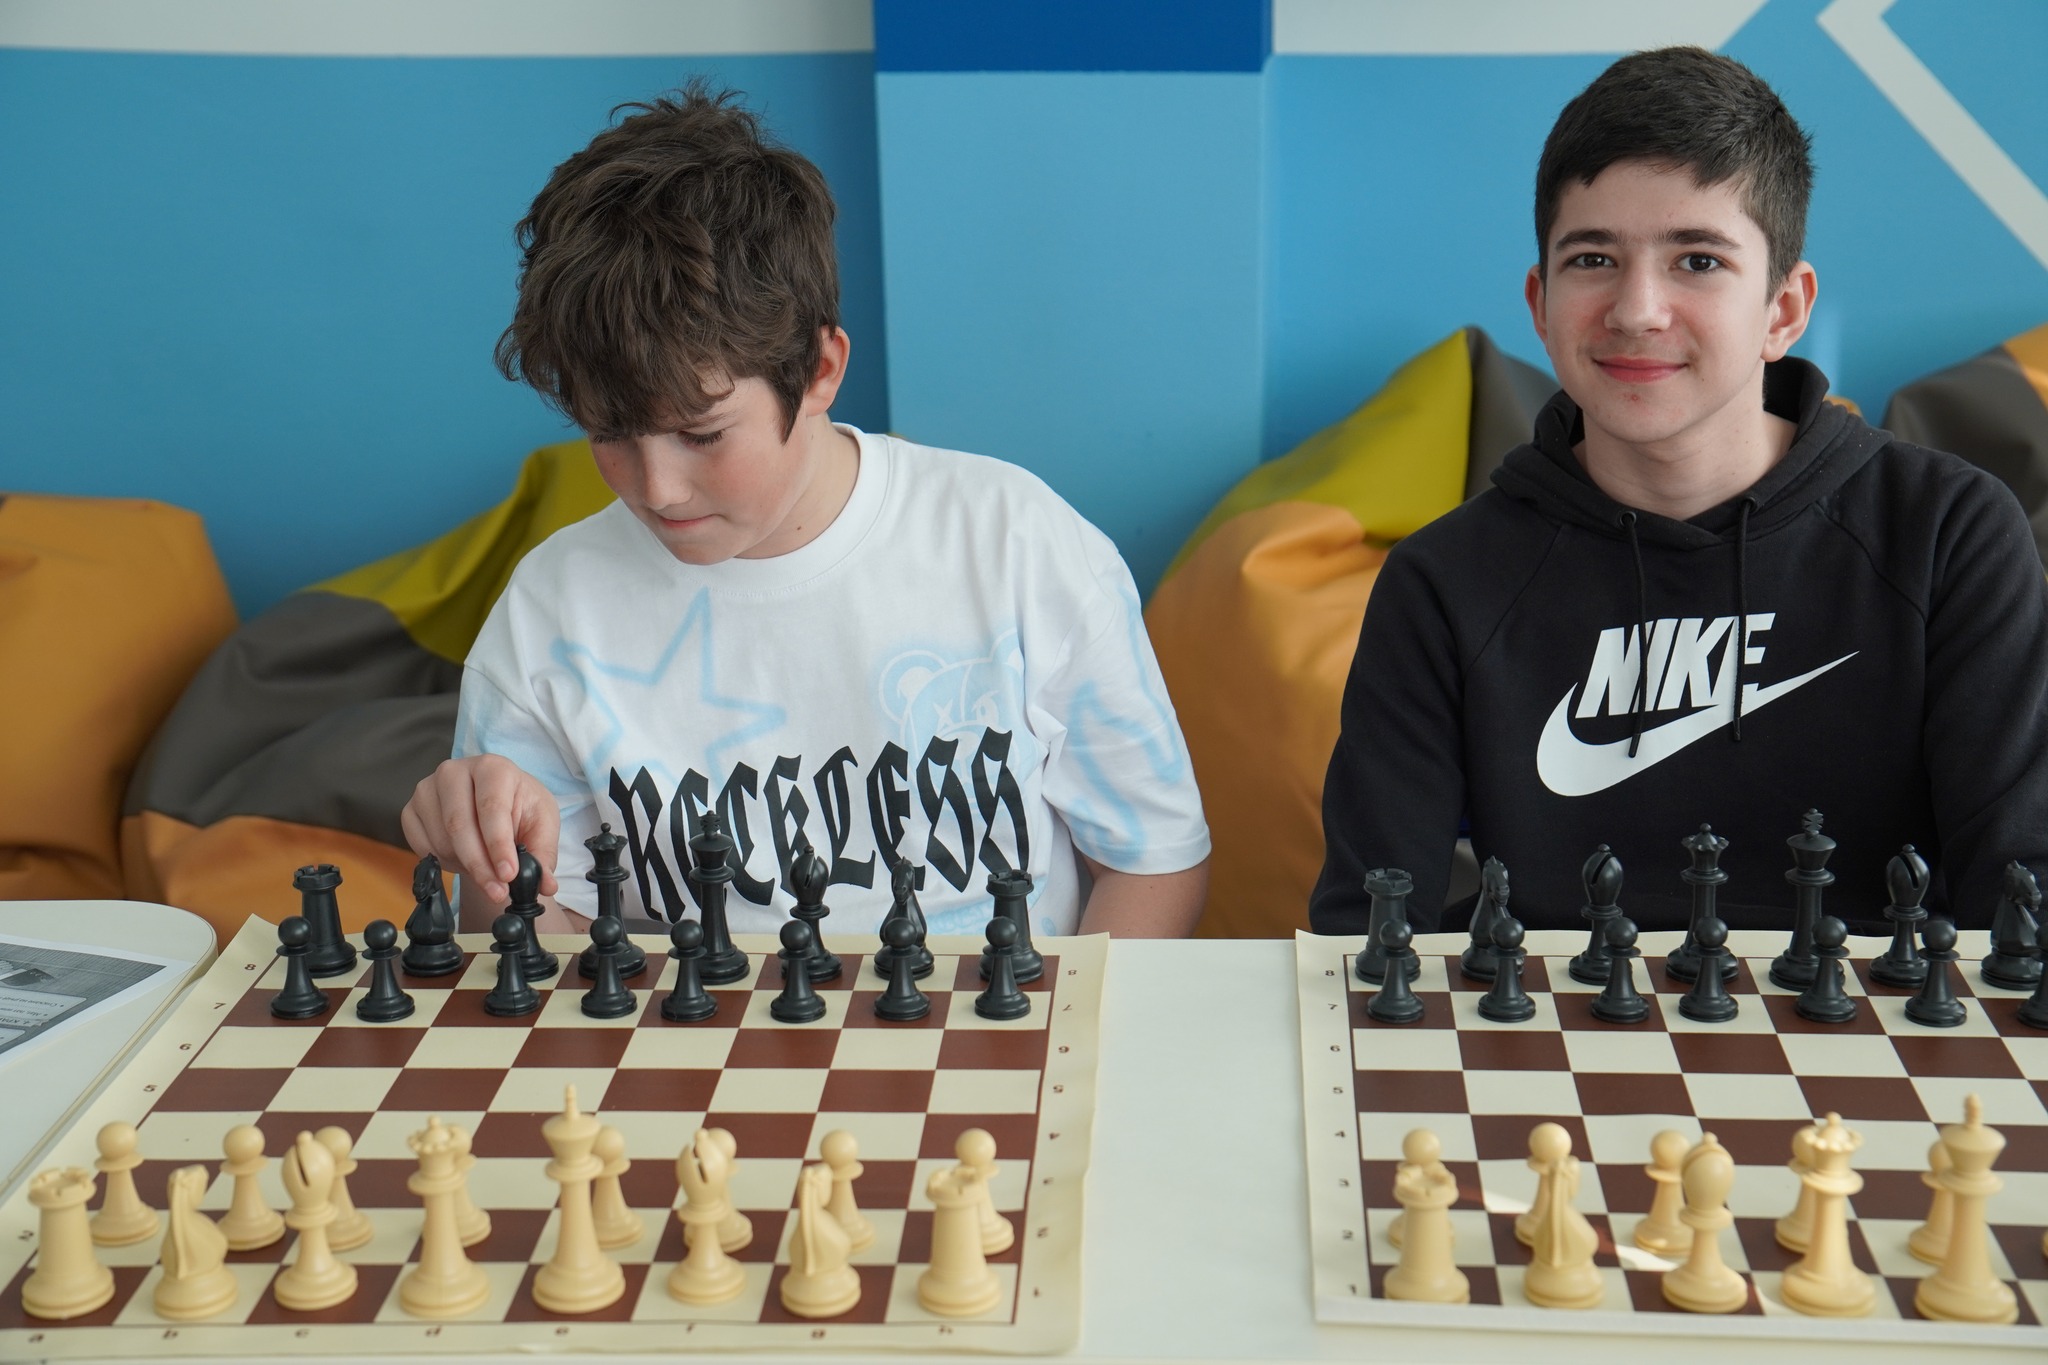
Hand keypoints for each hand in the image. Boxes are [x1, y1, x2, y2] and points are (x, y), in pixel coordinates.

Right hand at [401, 755, 560, 904]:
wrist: (495, 805)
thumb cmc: (520, 809)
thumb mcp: (542, 826)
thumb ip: (543, 855)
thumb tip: (547, 885)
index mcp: (492, 767)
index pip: (491, 807)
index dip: (498, 845)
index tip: (508, 875)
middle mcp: (454, 771)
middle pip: (459, 824)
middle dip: (480, 865)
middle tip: (497, 892)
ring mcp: (427, 789)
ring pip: (441, 840)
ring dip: (464, 865)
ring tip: (486, 867)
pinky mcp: (411, 809)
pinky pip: (422, 847)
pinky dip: (444, 863)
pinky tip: (463, 858)